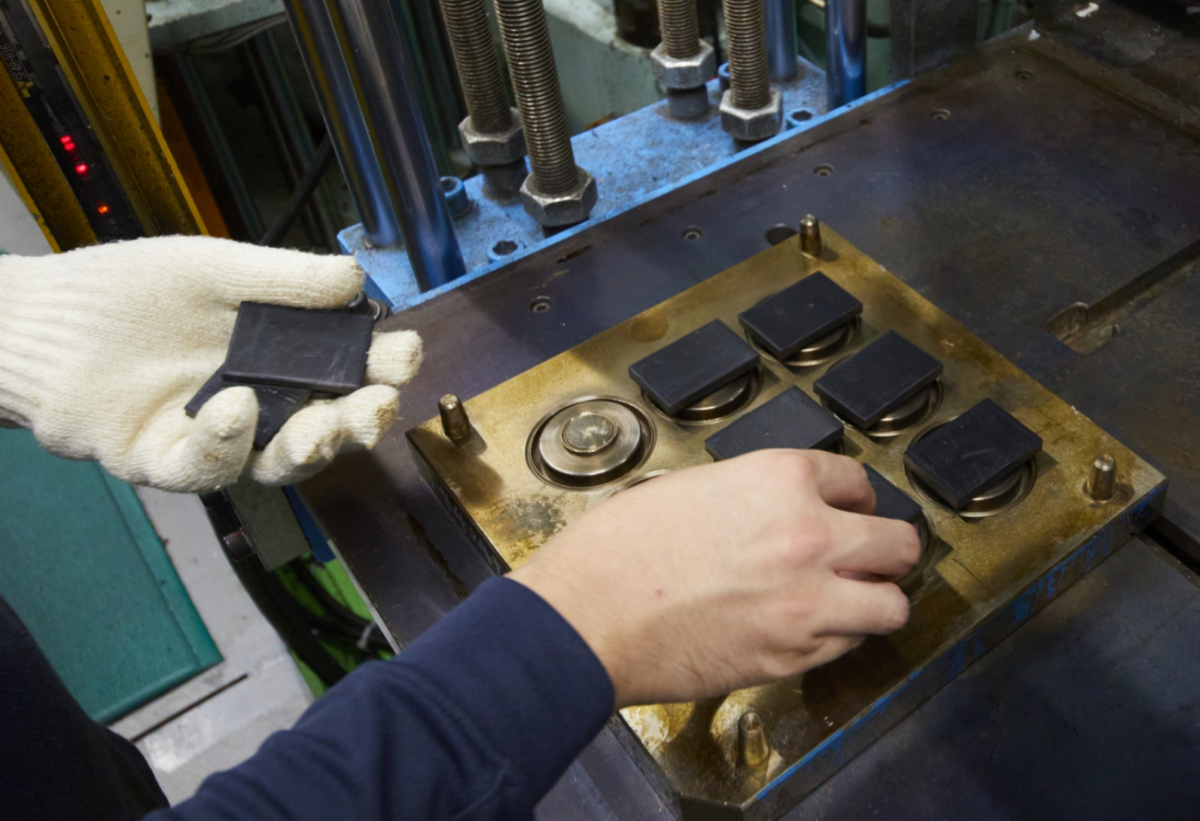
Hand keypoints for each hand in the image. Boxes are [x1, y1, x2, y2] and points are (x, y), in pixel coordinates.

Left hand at [0, 236, 420, 491]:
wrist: (40, 320)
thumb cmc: (125, 291)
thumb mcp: (211, 270)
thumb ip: (282, 280)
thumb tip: (356, 276)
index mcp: (283, 356)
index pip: (350, 368)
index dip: (383, 366)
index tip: (402, 353)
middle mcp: (263, 402)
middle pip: (332, 425)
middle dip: (363, 420)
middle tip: (378, 404)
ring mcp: (220, 438)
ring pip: (283, 462)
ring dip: (313, 447)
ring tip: (322, 427)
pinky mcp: (170, 461)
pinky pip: (210, 468)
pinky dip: (227, 444)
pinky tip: (233, 407)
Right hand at [509, 450, 919, 707]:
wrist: (589, 615)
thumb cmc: (619, 549)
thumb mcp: (692, 488)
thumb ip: (752, 496)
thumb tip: (776, 513)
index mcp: (781, 480)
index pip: (857, 481)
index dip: (851, 498)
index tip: (846, 509)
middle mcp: (810, 535)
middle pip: (898, 542)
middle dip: (886, 549)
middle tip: (869, 557)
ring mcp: (809, 601)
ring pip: (892, 604)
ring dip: (875, 599)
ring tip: (852, 601)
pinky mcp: (795, 655)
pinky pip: (849, 645)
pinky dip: (839, 638)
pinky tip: (808, 629)